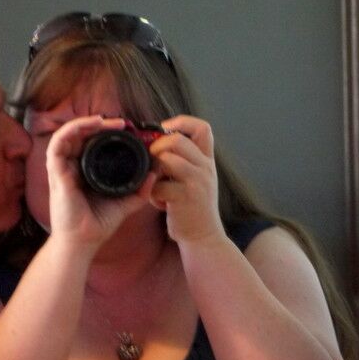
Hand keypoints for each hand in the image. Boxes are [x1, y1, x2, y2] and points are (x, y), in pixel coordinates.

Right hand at [46, 115, 154, 247]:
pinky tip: (91, 126)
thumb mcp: (124, 203)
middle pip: (81, 136)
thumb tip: (154, 174)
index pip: (91, 144)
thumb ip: (139, 191)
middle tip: (121, 123)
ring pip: (68, 134)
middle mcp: (71, 167)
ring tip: (105, 120)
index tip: (127, 131)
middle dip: (99, 125)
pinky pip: (58, 143)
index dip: (106, 133)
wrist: (83, 243)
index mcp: (84, 172)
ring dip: (86, 123)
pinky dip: (72, 129)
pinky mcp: (56, 172)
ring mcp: (61, 168)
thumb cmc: (97, 226)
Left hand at [149, 115, 225, 244]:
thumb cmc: (194, 207)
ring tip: (154, 181)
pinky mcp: (185, 199)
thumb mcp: (197, 179)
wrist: (204, 237)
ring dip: (154, 168)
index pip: (203, 128)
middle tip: (150, 157)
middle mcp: (205, 168)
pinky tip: (157, 202)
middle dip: (157, 145)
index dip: (181, 122)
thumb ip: (185, 161)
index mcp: (207, 161)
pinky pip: (159, 186)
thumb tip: (157, 143)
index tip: (165, 129)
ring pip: (168, 159)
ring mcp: (196, 183)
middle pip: (178, 140)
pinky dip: (152, 193)